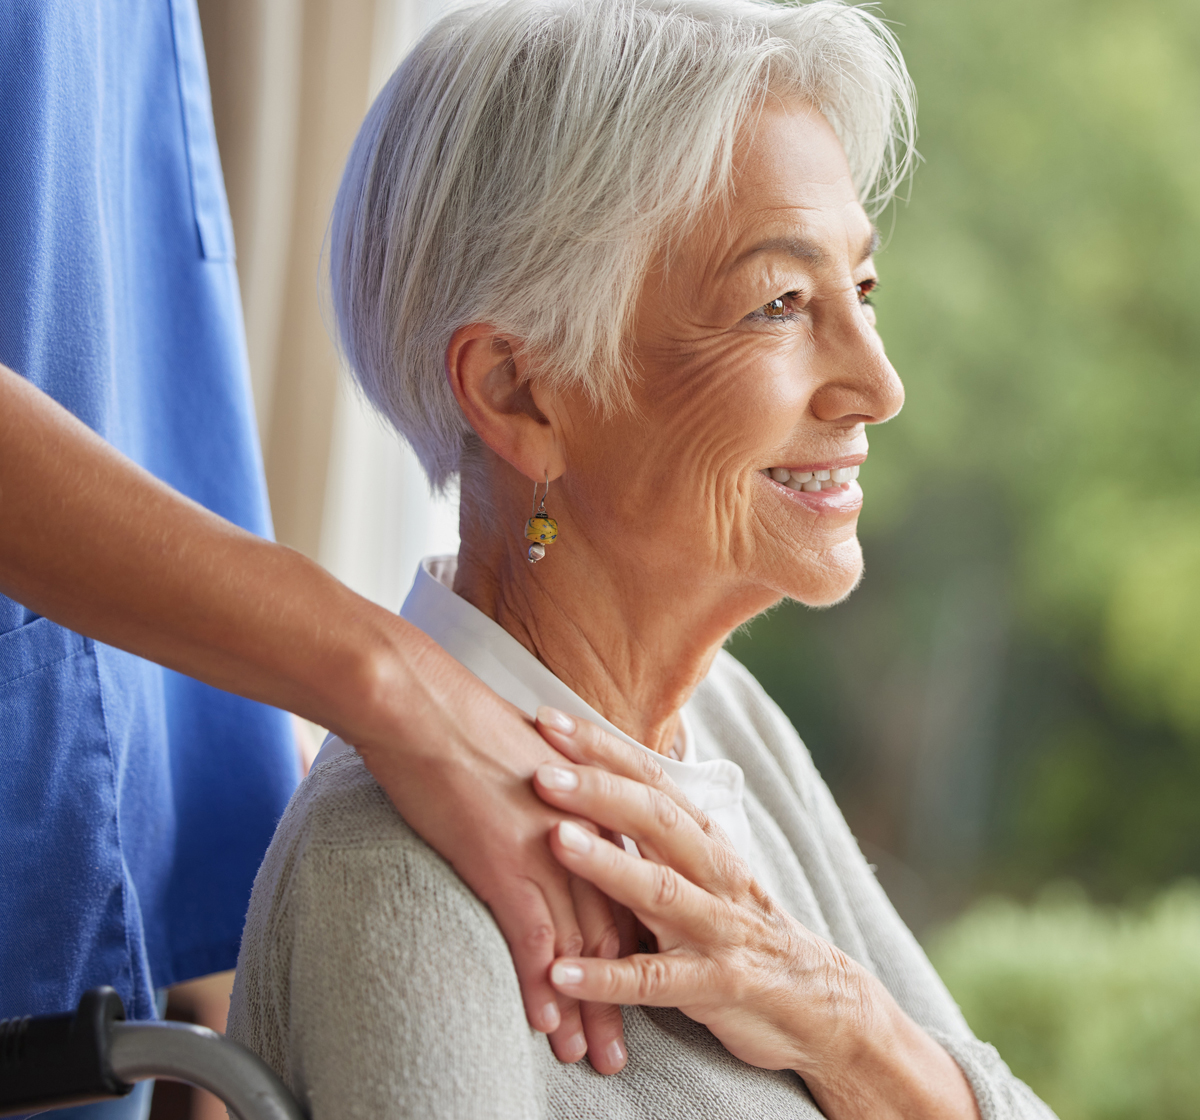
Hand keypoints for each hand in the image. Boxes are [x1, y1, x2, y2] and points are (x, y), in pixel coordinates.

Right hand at [0, 367, 627, 1072]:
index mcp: (588, 805)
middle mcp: (579, 832)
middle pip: (614, 929)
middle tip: (631, 1046)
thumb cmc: (459, 718)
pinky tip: (546, 1025)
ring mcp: (545, 849)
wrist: (417, 697)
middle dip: (625, 993)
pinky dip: (542, 987)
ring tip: (596, 1059)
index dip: (634, 945)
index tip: (641, 985)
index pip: (623, 889)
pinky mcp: (503, 860)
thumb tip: (546, 816)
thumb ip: (548, 793)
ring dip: (588, 1009)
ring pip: (581, 946)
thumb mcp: (524, 754)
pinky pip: (532, 939)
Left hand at [532, 710, 980, 1119]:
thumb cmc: (738, 922)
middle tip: (542, 771)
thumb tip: (592, 777)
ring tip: (556, 841)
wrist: (814, 999)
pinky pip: (655, 982)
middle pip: (657, 820)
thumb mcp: (704, 866)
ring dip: (607, 865)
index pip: (652, 778)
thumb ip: (655, 829)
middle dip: (599, 792)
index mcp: (704, 838)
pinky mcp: (714, 986)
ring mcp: (716, 928)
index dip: (602, 748)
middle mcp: (714, 873)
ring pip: (660, 890)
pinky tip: (560, 973)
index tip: (547, 720)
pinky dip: (607, 978)